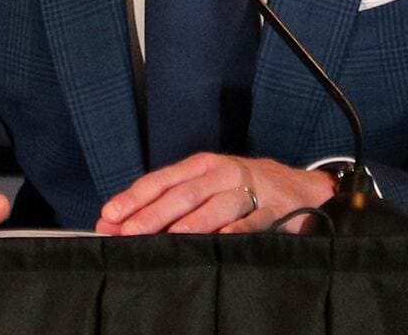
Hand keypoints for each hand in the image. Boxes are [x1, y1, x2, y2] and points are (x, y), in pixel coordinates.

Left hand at [96, 152, 334, 234]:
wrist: (298, 188)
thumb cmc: (239, 189)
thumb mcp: (205, 187)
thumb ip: (165, 204)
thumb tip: (116, 224)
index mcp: (200, 166)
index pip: (161, 181)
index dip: (134, 198)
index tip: (109, 215)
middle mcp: (222, 173)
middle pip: (183, 194)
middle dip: (153, 215)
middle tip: (129, 233)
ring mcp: (247, 190)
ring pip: (215, 207)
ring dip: (190, 224)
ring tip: (169, 239)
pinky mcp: (272, 210)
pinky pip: (251, 222)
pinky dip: (235, 232)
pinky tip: (220, 241)